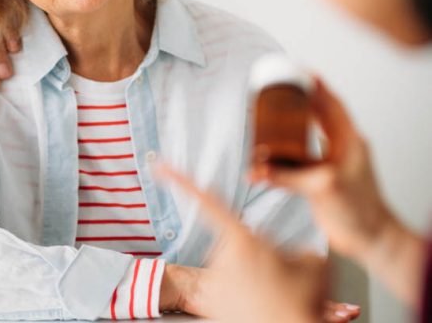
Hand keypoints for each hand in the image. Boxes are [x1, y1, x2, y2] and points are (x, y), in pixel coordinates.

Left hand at [158, 164, 333, 322]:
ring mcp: (218, 285)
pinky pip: (230, 288)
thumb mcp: (313, 261)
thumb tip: (288, 253)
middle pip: (234, 242)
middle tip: (279, 276)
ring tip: (273, 294)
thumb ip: (295, 246)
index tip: (159, 166)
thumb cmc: (306, 301)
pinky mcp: (216, 305)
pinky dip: (245, 294)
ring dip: (250, 275)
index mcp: (242, 240)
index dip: (180, 181)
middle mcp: (223, 259)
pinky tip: (262, 305)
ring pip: (233, 267)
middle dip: (254, 253)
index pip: (206, 201)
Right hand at [252, 78, 424, 305]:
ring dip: (289, 129)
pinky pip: (297, 163)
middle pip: (318, 117)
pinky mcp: (319, 182)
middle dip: (300, 102)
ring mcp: (330, 165)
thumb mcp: (323, 186)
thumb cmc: (360, 211)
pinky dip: (282, 160)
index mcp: (348, 141)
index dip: (318, 87)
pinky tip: (269, 158)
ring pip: (306, 139)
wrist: (369, 239)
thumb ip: (289, 176)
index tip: (302, 72)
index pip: (332, 104)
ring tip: (270, 117)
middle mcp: (340, 149)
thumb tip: (258, 168)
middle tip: (281, 89)